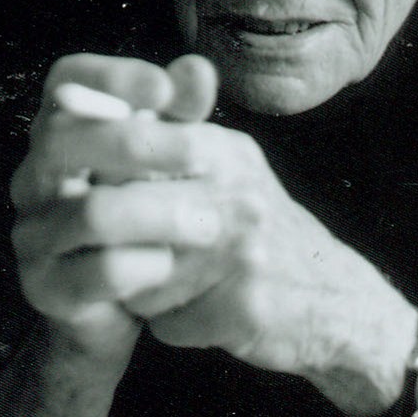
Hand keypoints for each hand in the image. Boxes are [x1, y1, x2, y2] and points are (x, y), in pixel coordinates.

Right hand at [10, 53, 216, 363]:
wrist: (117, 306)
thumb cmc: (140, 216)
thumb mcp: (162, 160)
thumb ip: (178, 115)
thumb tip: (198, 69)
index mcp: (59, 131)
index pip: (64, 82)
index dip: (110, 76)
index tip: (165, 88)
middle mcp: (34, 177)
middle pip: (63, 137)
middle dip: (137, 142)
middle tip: (202, 153)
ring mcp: (33, 233)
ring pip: (87, 212)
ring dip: (156, 212)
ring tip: (207, 222)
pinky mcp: (46, 288)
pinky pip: (95, 272)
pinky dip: (141, 266)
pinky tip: (170, 263)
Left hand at [15, 53, 415, 414]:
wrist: (330, 298)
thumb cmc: (255, 225)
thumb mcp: (225, 164)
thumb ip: (164, 129)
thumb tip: (86, 91)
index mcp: (225, 154)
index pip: (133, 155)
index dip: (104, 183)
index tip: (90, 196)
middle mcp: (238, 197)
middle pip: (129, 218)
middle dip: (116, 239)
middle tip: (112, 247)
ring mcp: (245, 254)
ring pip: (142, 276)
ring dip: (141, 287)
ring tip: (163, 281)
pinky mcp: (247, 311)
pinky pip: (167, 323)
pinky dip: (168, 325)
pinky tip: (192, 312)